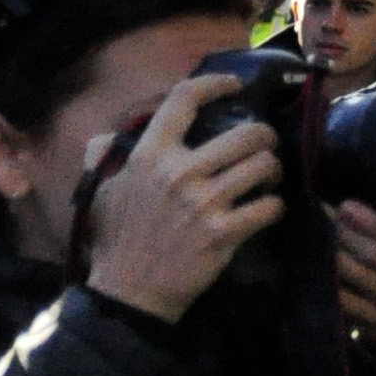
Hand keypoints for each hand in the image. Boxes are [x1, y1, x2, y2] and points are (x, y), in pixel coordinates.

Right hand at [80, 74, 285, 321]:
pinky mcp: (225, 233)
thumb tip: (109, 135)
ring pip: (265, 165)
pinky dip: (274, 206)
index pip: (184, 99)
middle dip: (265, 137)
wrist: (129, 292)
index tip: (235, 85)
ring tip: (266, 179)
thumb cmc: (116, 238)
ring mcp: (204, 203)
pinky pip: (270, 206)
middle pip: (247, 133)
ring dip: (273, 172)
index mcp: (148, 155)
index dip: (215, 84)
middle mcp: (179, 173)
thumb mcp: (102, 190)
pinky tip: (265, 209)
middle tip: (263, 147)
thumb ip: (106, 155)